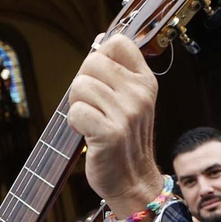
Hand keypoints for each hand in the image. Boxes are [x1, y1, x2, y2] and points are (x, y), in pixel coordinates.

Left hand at [66, 34, 164, 220]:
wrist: (132, 180)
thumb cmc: (123, 139)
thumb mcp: (129, 101)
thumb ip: (116, 73)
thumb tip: (100, 40)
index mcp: (145, 81)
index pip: (118, 43)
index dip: (100, 57)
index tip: (102, 80)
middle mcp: (139, 94)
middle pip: (92, 62)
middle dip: (82, 84)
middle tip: (92, 106)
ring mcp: (127, 113)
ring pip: (80, 86)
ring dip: (77, 105)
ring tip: (91, 122)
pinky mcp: (111, 133)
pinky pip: (76, 111)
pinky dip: (75, 123)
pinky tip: (88, 134)